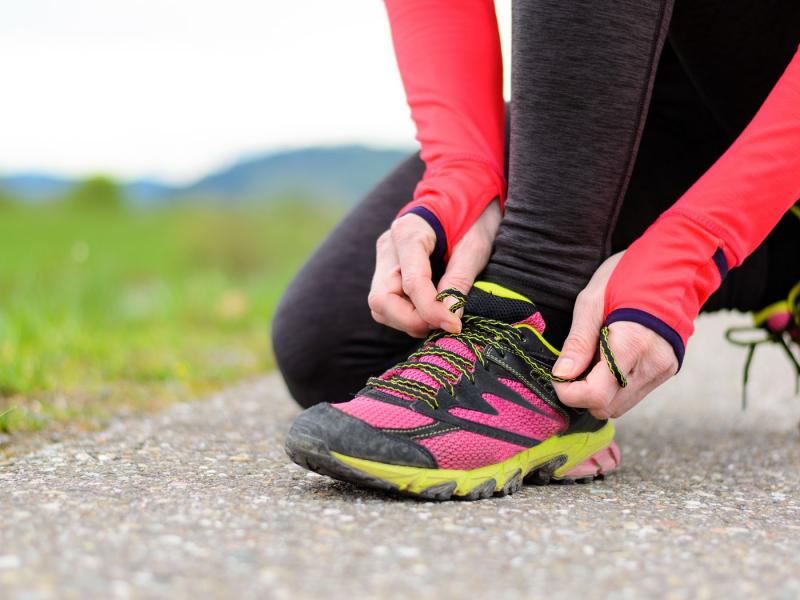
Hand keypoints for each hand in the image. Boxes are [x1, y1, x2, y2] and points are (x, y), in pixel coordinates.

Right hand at [368, 200, 500, 337]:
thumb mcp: (475, 246)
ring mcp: (385, 259)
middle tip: (444, 323)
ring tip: (441, 316)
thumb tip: (450, 317)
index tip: (455, 326)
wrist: (465, 194)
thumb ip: (459, 281)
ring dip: (409, 320)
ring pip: (381, 306)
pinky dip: (410, 315)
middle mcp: (388, 247)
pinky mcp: (389, 270)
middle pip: (381, 299)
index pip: (411, 282)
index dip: (432, 310)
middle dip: (411, 320)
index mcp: (408, 232)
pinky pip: (389, 303)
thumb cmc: (474, 215)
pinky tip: (433, 309)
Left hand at [552, 252, 678, 418]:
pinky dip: (614, 386)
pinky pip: (633, 393)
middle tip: (572, 366)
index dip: (569, 392)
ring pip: (620, 404)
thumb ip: (578, 342)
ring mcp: (663, 370)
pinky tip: (607, 359)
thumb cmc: (630, 274)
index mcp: (633, 344)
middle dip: (582, 394)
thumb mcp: (592, 301)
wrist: (677, 264)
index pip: (595, 394)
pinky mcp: (667, 370)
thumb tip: (561, 375)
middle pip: (607, 406)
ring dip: (598, 391)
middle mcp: (653, 364)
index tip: (558, 376)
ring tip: (591, 358)